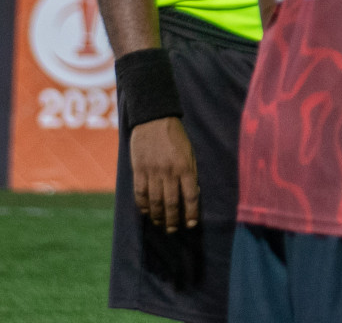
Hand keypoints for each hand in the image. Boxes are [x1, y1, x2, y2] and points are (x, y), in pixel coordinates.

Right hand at [130, 117, 198, 232]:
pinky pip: (140, 193)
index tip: (191, 224)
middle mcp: (169, 172)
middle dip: (173, 220)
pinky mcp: (138, 170)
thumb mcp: (190, 153)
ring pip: (155, 201)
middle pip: (171, 203)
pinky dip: (143, 206)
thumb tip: (193, 194)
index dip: (191, 212)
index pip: (190, 196)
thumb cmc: (176, 137)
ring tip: (161, 224)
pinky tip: (146, 213)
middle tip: (174, 230)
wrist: (154, 120)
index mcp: (185, 167)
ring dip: (158, 216)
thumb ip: (191, 173)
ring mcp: (152, 172)